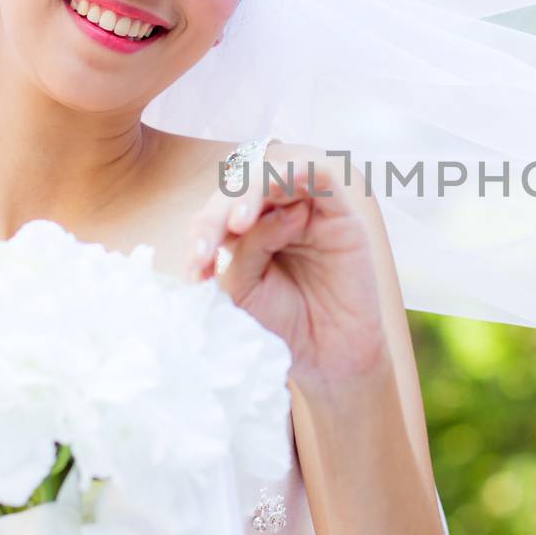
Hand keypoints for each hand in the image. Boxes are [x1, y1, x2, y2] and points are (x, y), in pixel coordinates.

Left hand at [187, 146, 387, 383]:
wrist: (327, 358)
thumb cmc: (283, 324)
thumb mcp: (245, 291)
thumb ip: (243, 251)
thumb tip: (256, 217)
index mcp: (245, 232)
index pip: (216, 213)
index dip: (201, 234)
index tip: (195, 272)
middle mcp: (275, 215)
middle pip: (240, 189)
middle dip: (218, 213)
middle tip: (207, 247)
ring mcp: (308, 212)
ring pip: (275, 175)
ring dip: (250, 192)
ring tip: (238, 224)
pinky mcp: (340, 215)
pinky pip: (320, 177)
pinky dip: (296, 176)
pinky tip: (279, 196)